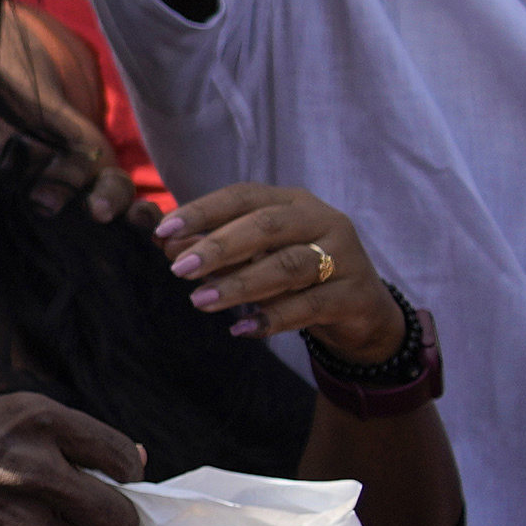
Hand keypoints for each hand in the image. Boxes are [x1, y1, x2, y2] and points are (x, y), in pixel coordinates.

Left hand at [161, 182, 406, 365]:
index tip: (163, 231)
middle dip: (218, 247)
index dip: (202, 211)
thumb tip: (167, 245)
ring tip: (200, 300)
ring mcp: (344, 256)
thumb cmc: (298, 275)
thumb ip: (217, 249)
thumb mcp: (256, 257)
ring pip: (287, 266)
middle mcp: (322, 220)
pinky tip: (241, 329)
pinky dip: (273, 318)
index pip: (243, 197)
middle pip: (266, 226)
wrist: (362, 311)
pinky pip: (310, 306)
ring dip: (239, 284)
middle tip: (178, 269)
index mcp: (293, 202)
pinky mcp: (354, 295)